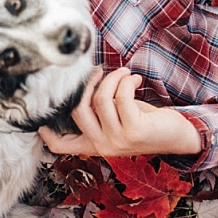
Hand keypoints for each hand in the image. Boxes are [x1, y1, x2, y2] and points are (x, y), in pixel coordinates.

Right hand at [39, 68, 202, 157]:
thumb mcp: (115, 118)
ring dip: (112, 78)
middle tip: (101, 72)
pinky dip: (126, 81)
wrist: (177, 136)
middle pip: (77, 109)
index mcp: (93, 144)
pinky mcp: (134, 130)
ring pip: (100, 99)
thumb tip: (81, 81)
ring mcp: (117, 140)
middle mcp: (101, 146)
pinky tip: (134, 79)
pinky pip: (121, 96)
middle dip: (88, 84)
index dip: (45, 133)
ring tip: (124, 73)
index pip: (60, 145)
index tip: (40, 117)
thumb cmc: (144, 122)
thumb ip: (96, 109)